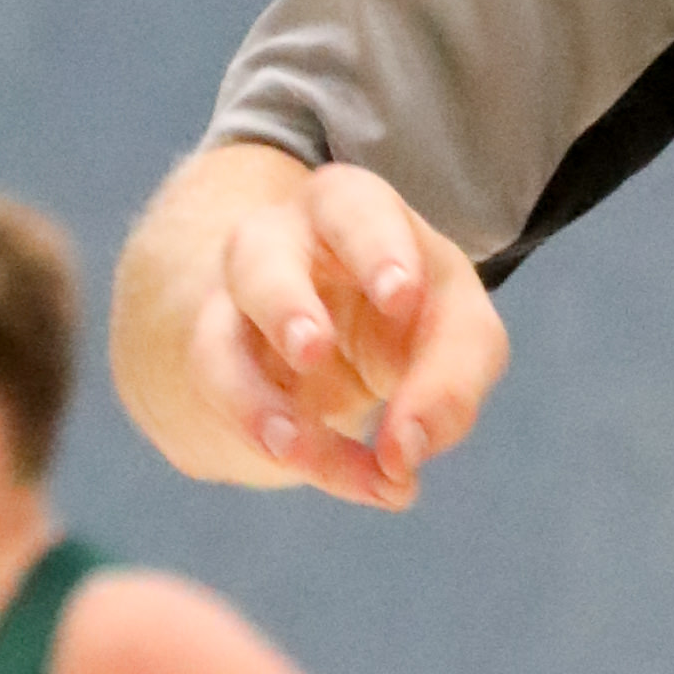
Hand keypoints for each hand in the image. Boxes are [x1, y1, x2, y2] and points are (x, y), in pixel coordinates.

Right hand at [189, 161, 509, 511]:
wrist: (343, 338)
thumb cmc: (412, 316)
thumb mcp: (458, 331)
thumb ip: (452, 383)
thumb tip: (406, 453)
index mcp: (348, 212)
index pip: (353, 208)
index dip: (376, 248)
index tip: (403, 296)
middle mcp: (276, 248)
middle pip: (257, 254)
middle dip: (283, 304)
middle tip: (313, 350)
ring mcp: (233, 310)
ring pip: (215, 341)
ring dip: (251, 399)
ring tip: (292, 446)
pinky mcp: (218, 370)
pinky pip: (225, 410)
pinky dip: (272, 445)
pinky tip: (308, 465)